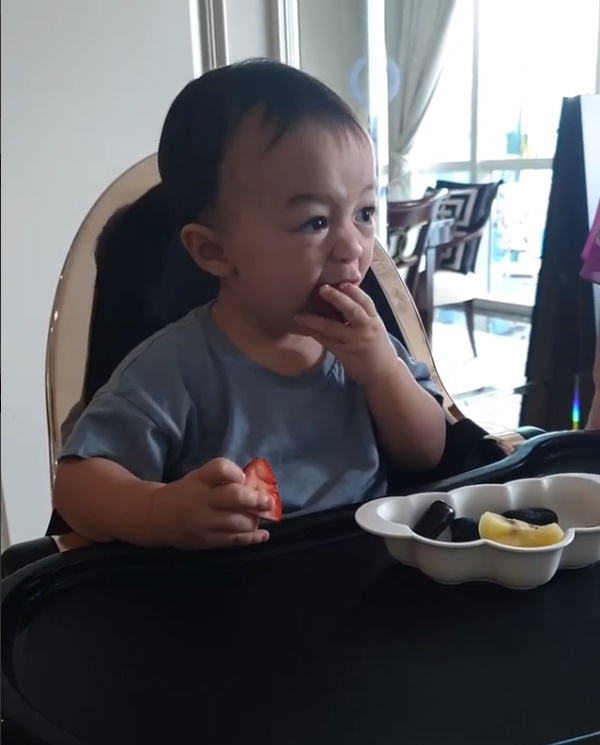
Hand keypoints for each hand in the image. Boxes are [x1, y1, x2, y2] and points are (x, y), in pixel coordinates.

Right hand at [150, 458, 273, 549]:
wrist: (157, 517)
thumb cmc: (186, 493)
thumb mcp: (198, 477)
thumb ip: (222, 478)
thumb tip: (255, 484)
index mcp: (199, 479)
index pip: (220, 469)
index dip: (236, 472)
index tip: (243, 477)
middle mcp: (201, 500)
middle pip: (233, 497)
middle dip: (256, 499)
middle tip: (269, 502)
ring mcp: (204, 523)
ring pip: (237, 522)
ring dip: (254, 519)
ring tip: (260, 517)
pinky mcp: (207, 541)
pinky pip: (233, 540)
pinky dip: (252, 538)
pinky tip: (263, 535)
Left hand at [295, 283, 398, 386]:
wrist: (383, 372)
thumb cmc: (376, 345)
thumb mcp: (374, 326)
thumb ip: (361, 312)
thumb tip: (341, 293)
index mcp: (374, 319)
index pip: (366, 302)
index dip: (355, 292)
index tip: (343, 283)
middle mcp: (365, 329)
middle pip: (352, 311)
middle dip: (337, 299)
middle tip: (322, 288)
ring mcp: (355, 342)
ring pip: (334, 329)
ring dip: (315, 320)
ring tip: (300, 314)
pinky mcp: (345, 354)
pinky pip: (327, 342)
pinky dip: (314, 334)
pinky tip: (303, 327)